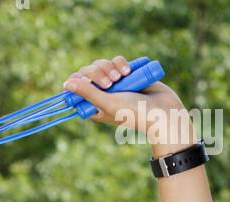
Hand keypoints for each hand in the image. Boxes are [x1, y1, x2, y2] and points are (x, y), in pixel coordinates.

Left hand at [62, 55, 188, 143]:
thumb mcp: (108, 103)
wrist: (162, 109)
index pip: (76, 89)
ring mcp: (115, 83)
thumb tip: (67, 84)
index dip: (78, 82)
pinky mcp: (127, 74)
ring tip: (122, 77)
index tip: (85, 81)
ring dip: (110, 66)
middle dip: (97, 72)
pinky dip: (121, 63)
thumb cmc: (133, 112)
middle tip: (110, 83)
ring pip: (102, 64)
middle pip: (88, 72)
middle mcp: (102, 95)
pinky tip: (128, 71)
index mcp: (93, 106)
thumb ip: (87, 93)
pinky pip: (116, 61)